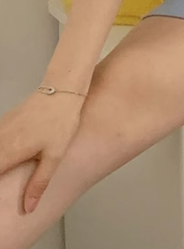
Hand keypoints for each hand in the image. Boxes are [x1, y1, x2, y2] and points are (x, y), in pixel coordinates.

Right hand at [0, 91, 83, 212]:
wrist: (62, 90)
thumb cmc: (60, 121)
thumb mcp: (54, 156)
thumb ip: (39, 183)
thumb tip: (28, 208)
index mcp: (8, 152)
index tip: (1, 193)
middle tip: (6, 180)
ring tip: (9, 170)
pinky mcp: (3, 123)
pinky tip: (7, 157)